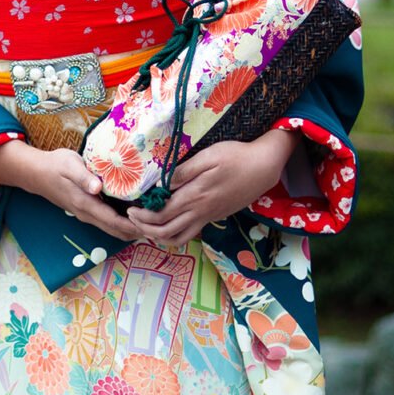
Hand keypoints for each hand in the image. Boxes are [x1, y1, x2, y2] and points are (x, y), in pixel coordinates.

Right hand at [0, 141, 141, 242]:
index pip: (115, 223)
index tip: (154, 223)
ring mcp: (87, 214)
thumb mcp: (69, 165)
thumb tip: (97, 187)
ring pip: (113, 229)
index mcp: (86, 205)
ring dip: (132, 229)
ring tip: (152, 221)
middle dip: (139, 231)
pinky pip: (108, 222)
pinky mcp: (87, 210)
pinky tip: (135, 212)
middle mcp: (88, 214)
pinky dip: (124, 222)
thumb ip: (84, 177)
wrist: (36, 173)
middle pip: (117, 231)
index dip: (135, 226)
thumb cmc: (55, 165)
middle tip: (161, 225)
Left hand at [124, 130, 296, 247]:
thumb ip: (182, 172)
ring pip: (180, 238)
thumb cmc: (235, 156)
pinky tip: (168, 224)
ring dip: (159, 236)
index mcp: (195, 196)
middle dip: (145, 228)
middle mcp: (200, 212)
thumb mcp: (207, 157)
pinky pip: (191, 233)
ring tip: (146, 225)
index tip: (130, 209)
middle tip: (132, 217)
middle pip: (166, 231)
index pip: (162, 215)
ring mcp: (208, 217)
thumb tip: (158, 184)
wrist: (263, 167)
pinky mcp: (214, 217)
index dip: (143, 217)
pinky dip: (175, 234)